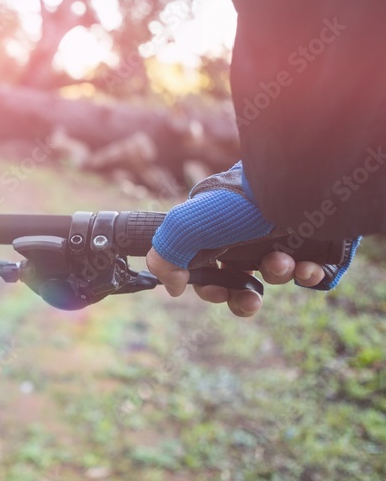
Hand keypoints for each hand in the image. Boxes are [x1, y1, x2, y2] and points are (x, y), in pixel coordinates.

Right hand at [147, 162, 353, 316]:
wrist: (302, 180)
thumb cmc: (242, 203)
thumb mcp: (187, 227)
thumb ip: (165, 257)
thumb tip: (172, 287)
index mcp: (214, 226)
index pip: (204, 266)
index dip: (208, 286)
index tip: (217, 293)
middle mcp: (245, 229)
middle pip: (239, 275)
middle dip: (242, 294)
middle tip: (251, 300)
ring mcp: (280, 234)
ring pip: (274, 271)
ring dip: (275, 275)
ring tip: (282, 264)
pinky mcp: (314, 240)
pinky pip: (309, 266)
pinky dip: (307, 274)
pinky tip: (306, 269)